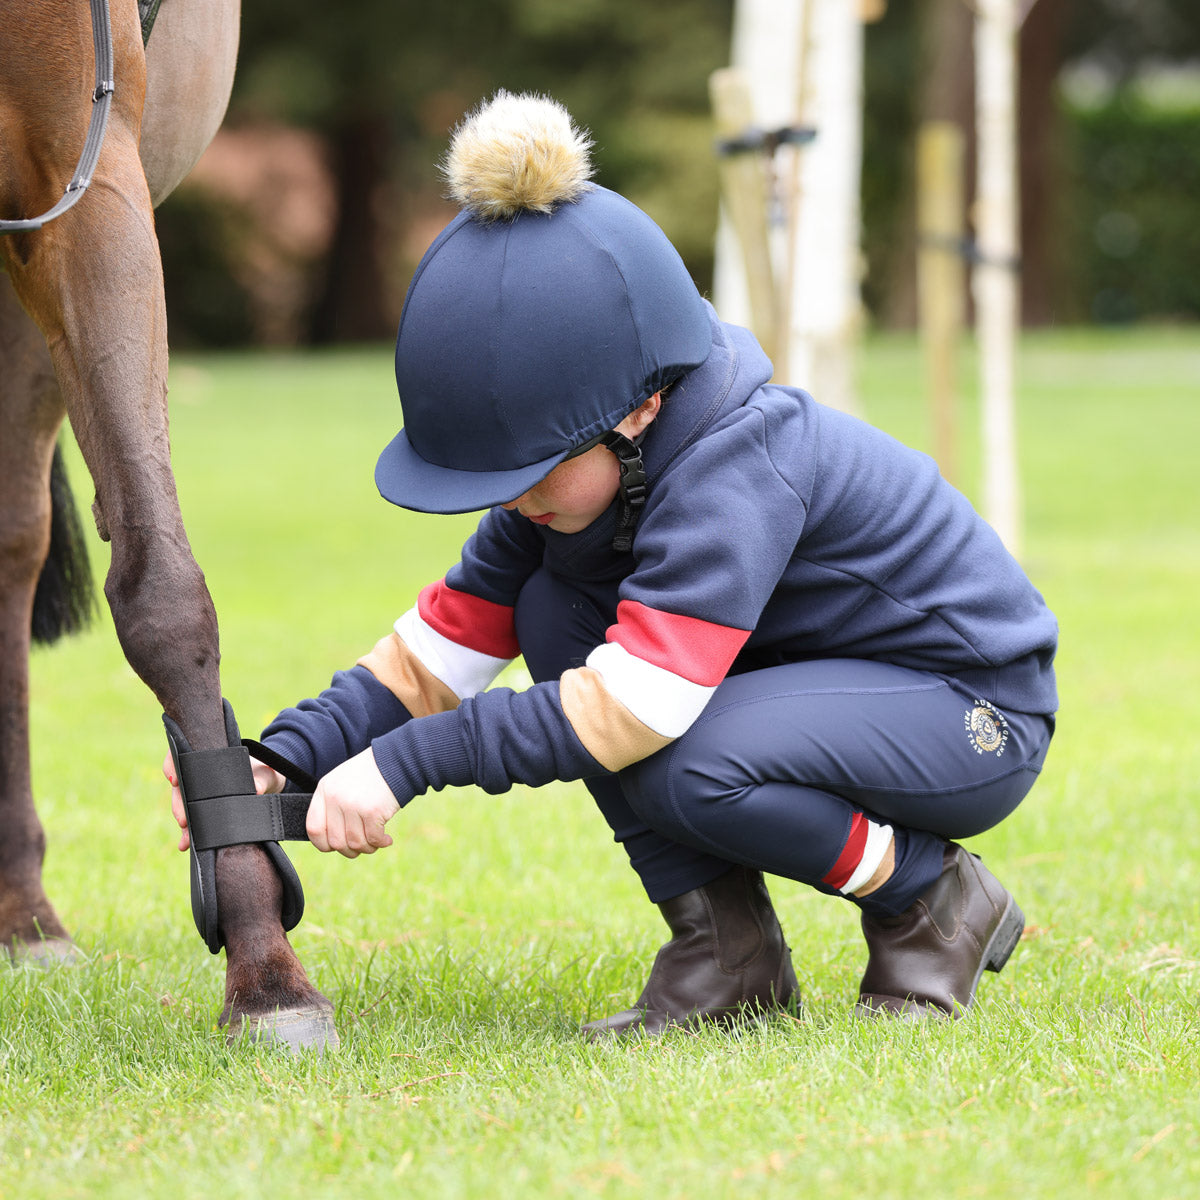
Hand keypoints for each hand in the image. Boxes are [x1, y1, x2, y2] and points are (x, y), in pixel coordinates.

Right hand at [162, 753, 283, 852]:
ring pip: (183, 805)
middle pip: (180, 786)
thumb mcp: (264, 774)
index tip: (173, 780)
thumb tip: (256, 790)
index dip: (173, 765)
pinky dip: (188, 833)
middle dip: (178, 804)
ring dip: (182, 822)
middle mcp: (200, 775)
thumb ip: (261, 780)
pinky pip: (192, 820)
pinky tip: (185, 845)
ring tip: (185, 839)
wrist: (269, 785)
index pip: (183, 755)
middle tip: (183, 820)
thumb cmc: (264, 773)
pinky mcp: (204, 810)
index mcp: (210, 757)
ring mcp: (200, 793)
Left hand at [306, 748, 398, 857]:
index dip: (323, 844)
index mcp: (324, 789)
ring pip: (355, 843)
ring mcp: (353, 804)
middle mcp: (335, 797)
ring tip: (376, 842)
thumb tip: (331, 840)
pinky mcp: (372, 811)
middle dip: (350, 850)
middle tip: (361, 846)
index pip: (313, 828)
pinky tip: (387, 840)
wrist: (395, 761)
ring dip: (367, 848)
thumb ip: (332, 806)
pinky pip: (373, 839)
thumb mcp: (342, 782)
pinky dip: (380, 843)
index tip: (335, 846)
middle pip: (336, 841)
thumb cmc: (369, 775)